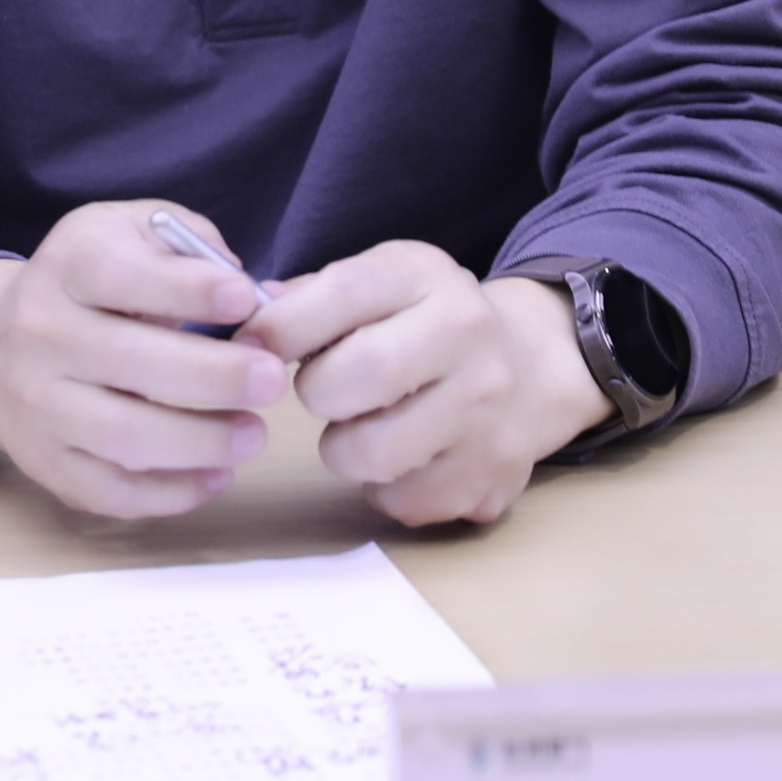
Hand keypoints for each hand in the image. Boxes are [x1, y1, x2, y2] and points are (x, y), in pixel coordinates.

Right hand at [0, 204, 287, 518]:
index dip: (186, 289)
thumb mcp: (127, 232)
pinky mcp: (44, 463)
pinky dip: (170, 493)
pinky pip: (109, 491)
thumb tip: (259, 298)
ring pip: (120, 436)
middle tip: (271, 379)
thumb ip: (190, 246)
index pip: (119, 274)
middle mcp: (41, 333)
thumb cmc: (90, 284)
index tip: (245, 300)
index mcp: (69, 266)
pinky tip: (216, 474)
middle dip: (212, 375)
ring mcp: (37, 405)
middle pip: (127, 360)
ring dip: (198, 442)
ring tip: (253, 436)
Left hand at [240, 245, 611, 527]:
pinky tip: (406, 456)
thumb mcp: (383, 283)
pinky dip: (386, 488)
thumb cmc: (429, 323)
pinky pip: (401, 503)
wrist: (534, 367)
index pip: (340, 294)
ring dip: (345, 450)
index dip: (280, 327)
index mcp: (429, 277)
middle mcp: (469, 337)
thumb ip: (314, 298)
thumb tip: (247, 332)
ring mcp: (487, 413)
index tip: (256, 345)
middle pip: (355, 378)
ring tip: (365, 426)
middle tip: (328, 392)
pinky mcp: (490, 479)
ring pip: (370, 455)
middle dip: (318, 393)